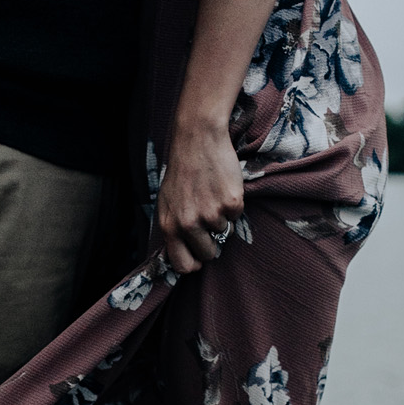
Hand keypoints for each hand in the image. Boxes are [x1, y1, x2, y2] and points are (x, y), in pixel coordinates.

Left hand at [156, 119, 244, 274]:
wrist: (197, 139)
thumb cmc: (182, 171)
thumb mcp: (166, 202)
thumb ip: (173, 228)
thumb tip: (183, 254)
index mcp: (169, 226)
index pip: (183, 265)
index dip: (194, 263)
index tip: (199, 255)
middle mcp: (188, 224)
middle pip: (209, 254)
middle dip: (212, 242)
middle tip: (209, 220)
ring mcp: (211, 214)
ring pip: (224, 233)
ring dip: (222, 218)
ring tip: (212, 194)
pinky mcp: (231, 203)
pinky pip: (237, 216)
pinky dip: (233, 203)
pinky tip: (222, 186)